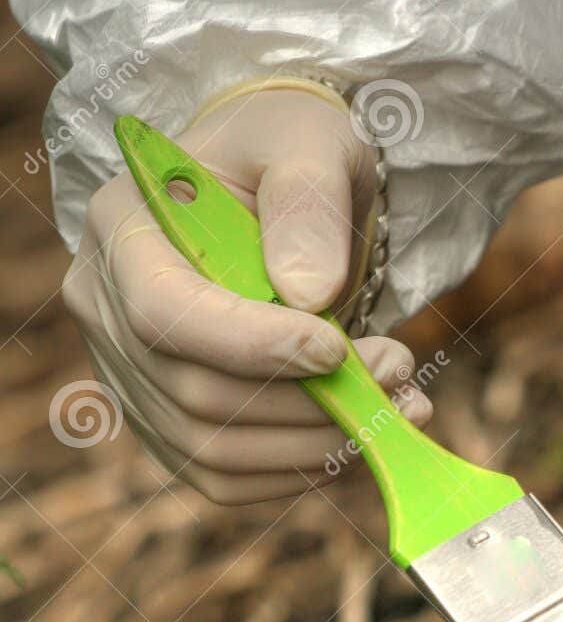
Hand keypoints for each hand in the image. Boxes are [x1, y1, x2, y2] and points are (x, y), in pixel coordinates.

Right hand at [61, 86, 430, 503]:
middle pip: (196, 394)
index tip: (338, 350)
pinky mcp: (166, 423)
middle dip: (309, 401)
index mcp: (121, 226)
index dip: (252, 346)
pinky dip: (300, 469)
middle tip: (399, 372)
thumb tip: (311, 295)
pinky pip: (225, 478)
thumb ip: (308, 204)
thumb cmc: (286, 153)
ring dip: (316, 445)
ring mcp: (128, 375)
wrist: (277, 192)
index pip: (164, 313)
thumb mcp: (308, 143)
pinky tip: (358, 435)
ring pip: (213, 451)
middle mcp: (105, 307)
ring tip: (396, 405)